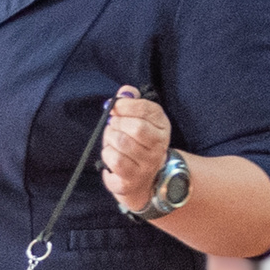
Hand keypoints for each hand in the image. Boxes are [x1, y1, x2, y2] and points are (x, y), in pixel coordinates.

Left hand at [100, 85, 173, 213]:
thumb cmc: (135, 142)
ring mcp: (148, 163)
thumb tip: (125, 91)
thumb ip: (131, 101)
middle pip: (137, 127)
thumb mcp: (137, 118)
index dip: (127, 105)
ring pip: (123, 143)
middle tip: (112, 124)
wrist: (141, 178)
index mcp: (162, 125)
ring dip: (111, 138)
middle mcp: (159, 145)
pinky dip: (107, 153)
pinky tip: (111, 153)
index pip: (147, 110)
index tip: (115, 106)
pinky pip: (116, 160)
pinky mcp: (133, 178)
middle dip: (118, 123)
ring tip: (112, 139)